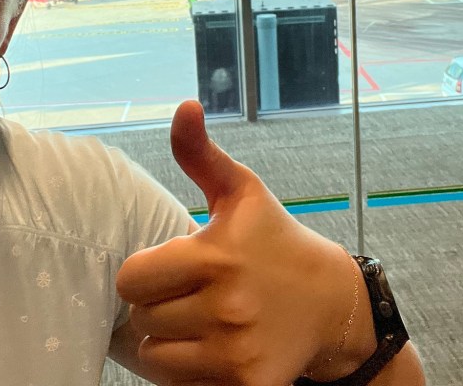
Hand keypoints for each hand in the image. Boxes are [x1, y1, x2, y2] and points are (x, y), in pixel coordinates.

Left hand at [116, 100, 356, 385]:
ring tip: (201, 319)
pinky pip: (180, 383)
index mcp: (216, 255)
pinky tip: (214, 346)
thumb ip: (200, 152)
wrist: (330, 302)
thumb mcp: (240, 190)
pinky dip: (189, 369)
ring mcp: (236, 350)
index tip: (173, 266)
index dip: (146, 272)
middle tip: (192, 292)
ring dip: (170, 339)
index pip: (131, 278)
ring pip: (156, 354)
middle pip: (142, 317)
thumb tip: (184, 105)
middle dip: (159, 304)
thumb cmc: (274, 239)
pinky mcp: (246, 383)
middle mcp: (226, 305)